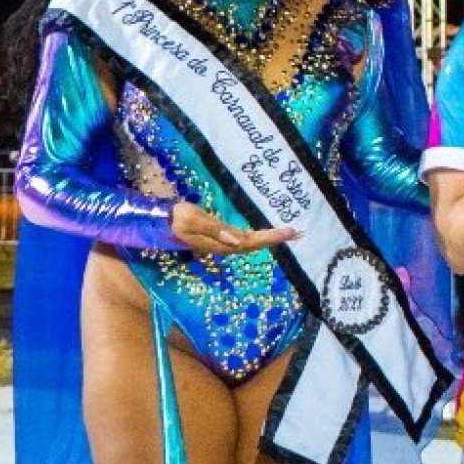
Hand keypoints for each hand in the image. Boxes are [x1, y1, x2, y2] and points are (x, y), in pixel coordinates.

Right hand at [169, 201, 298, 255]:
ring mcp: (224, 243)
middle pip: (256, 245)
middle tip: (299, 233)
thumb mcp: (191, 220)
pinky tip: (269, 235)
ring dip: (272, 239)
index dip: (271, 238)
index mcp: (221, 242)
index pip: (252, 241)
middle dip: (277, 240)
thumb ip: (213, 229)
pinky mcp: (223, 239)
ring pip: (253, 243)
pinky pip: (247, 240)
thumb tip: (236, 240)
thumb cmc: (177, 218)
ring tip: (291, 234)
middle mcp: (226, 245)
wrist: (164, 222)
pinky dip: (261, 237)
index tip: (289, 232)